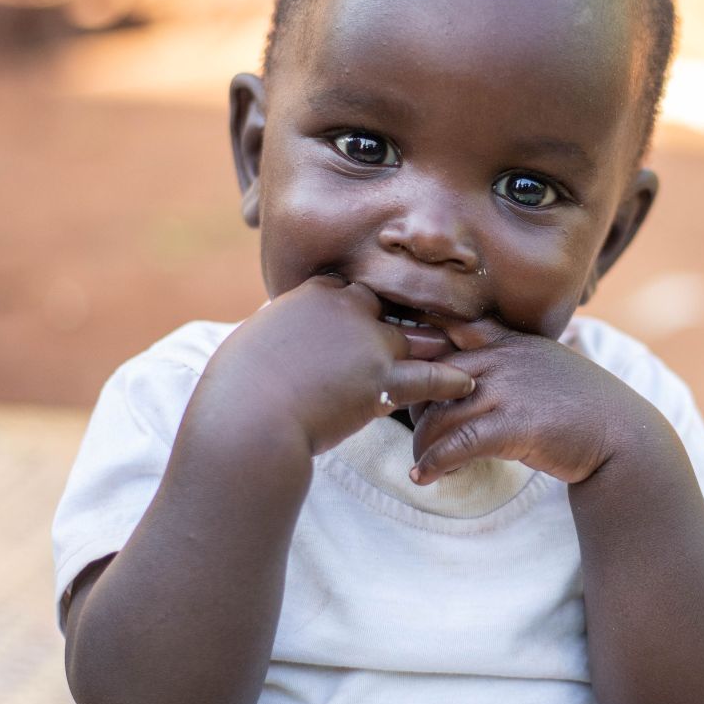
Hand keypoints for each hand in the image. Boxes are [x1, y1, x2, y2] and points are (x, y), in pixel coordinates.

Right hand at [211, 274, 475, 455]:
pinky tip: (467, 383)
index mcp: (312, 293)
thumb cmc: (236, 388)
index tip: (374, 309)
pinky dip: (451, 380)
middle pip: (391, 305)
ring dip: (439, 343)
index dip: (363, 301)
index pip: (350, 286)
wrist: (248, 416)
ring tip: (463, 347)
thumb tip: (265, 343)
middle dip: (408, 313)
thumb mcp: (250, 344)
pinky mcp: (383, 379)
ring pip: (417, 336)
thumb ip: (272, 336)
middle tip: (433, 320)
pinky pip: (430, 377)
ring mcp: (369, 341)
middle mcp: (346, 308)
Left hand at [408, 320, 644, 485]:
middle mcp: (505, 359)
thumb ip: (507, 359)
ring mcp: (510, 391)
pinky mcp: (515, 427)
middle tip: (415, 433)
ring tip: (421, 463)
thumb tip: (467, 370)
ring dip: (421, 444)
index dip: (418, 356)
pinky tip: (424, 477)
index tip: (404, 381)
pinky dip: (434, 463)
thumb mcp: (543, 365)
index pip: (446, 332)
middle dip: (414, 407)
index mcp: (509, 340)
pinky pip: (458, 444)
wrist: (623, 435)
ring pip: (440, 413)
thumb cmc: (582, 404)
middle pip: (433, 377)